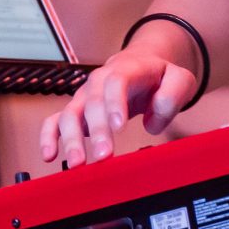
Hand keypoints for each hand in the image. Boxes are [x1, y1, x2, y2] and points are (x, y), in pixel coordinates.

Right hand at [36, 45, 198, 166]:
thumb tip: (153, 121)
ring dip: (70, 139)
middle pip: (92, 102)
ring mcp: (85, 96)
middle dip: (96, 130)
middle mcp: (99, 82)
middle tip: (104, 155)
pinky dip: (49, 136)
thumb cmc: (159, 76)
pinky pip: (55, 121)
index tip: (118, 126)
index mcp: (126, 70)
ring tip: (78, 163)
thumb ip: (173, 95)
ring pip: (70, 114)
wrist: (141, 65)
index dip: (114, 103)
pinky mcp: (77, 111)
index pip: (116, 82)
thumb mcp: (179, 78)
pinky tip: (49, 155)